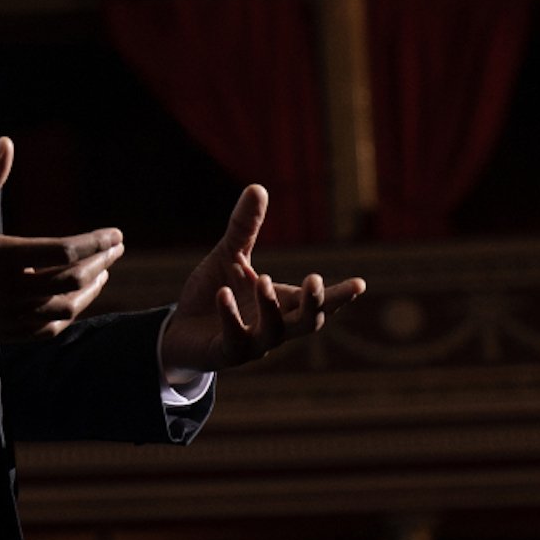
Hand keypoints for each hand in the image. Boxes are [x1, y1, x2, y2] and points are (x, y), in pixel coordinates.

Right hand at [0, 137, 124, 342]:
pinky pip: (47, 329)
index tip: (115, 234)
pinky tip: (76, 298)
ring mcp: (6, 317)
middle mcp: (6, 290)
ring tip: (102, 271)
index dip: (96, 243)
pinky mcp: (2, 334)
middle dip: (101, 262)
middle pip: (72, 280)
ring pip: (64, 309)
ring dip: (90, 290)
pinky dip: (68, 314)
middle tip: (116, 248)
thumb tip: (8, 143)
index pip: (64, 251)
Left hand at [158, 185, 365, 383]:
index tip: (360, 284)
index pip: (318, 301)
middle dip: (314, 303)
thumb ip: (246, 227)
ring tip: (261, 279)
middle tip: (314, 279)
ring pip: (273, 332)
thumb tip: (258, 186)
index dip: (339, 295)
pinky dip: (230, 316)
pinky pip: (235, 338)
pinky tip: (222, 294)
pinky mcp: (227, 353)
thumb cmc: (215, 293)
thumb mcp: (231, 255)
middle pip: (307, 322)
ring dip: (270, 306)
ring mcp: (254, 344)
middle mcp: (276, 327)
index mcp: (283, 304)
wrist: (179, 329)